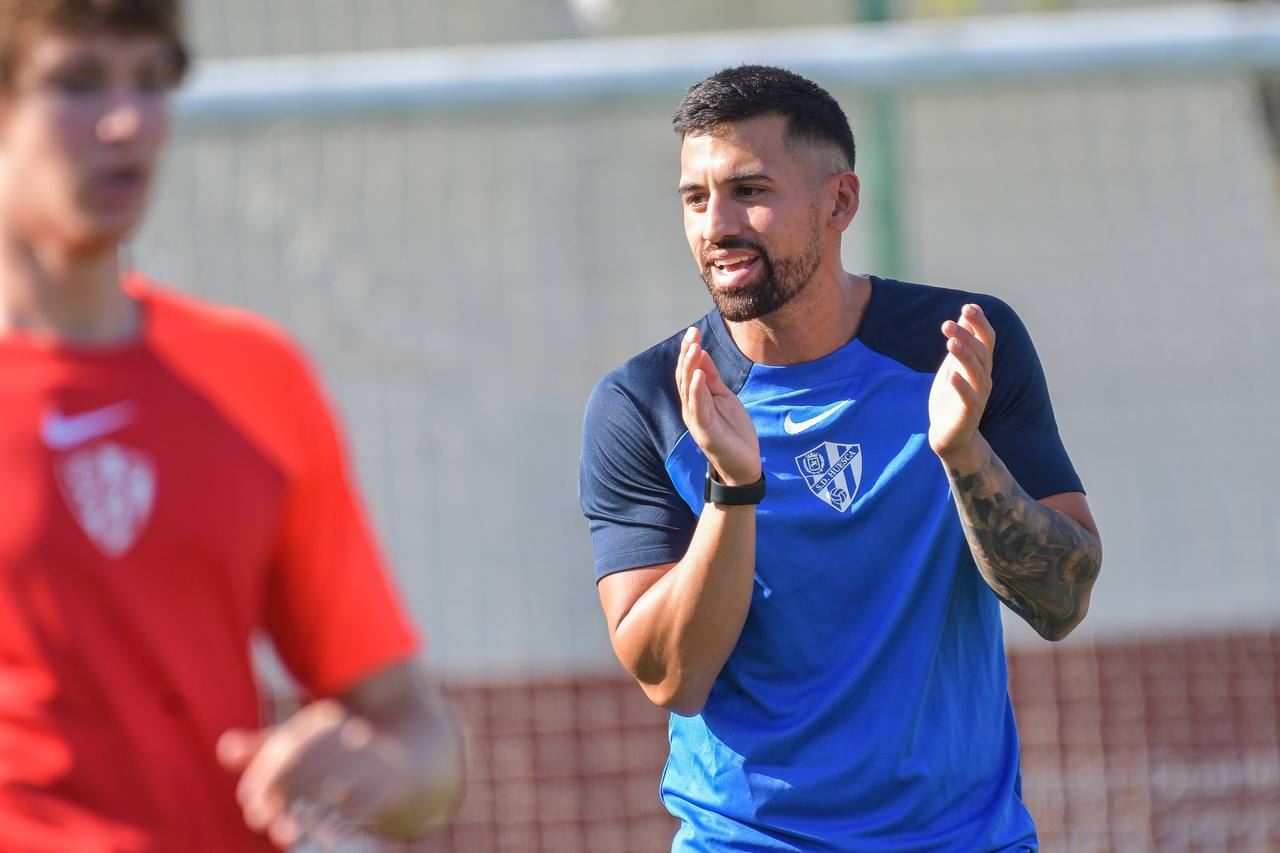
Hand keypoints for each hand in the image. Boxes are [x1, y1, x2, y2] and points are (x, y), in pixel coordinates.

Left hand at [217, 699, 415, 848]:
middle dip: (283, 793)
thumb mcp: (308, 743)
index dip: (266, 773)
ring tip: (285, 834)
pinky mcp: (391, 783)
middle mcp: (350, 735)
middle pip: (310, 764)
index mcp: (326, 721)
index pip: (290, 744)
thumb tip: (223, 748)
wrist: (414, 754)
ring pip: (335, 787)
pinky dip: (341, 822)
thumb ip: (266, 748)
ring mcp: (371, 759)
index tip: (249, 802)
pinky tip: (323, 837)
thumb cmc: (348, 752)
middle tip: (260, 821)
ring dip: (308, 813)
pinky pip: (363, 803)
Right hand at [676, 326, 759, 485]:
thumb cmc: (733, 432)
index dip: (689, 351)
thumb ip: (713, 378)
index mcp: (696, 399)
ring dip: (690, 368)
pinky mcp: (705, 432)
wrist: (743, 465)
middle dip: (687, 354)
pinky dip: (697, 392)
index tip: (694, 331)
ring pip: (688, 390)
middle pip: (685, 377)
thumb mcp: (724, 398)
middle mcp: (691, 408)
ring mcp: (696, 420)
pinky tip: (700, 376)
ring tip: (694, 348)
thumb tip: (702, 352)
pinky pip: (698, 409)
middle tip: (692, 334)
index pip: (689, 371)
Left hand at [928, 303, 995, 472]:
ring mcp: (977, 396)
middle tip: (948, 323)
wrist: (951, 438)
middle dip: (967, 335)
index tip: (968, 307)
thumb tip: (963, 315)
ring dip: (964, 355)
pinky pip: (968, 398)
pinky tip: (952, 375)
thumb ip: (960, 343)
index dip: (980, 323)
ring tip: (950, 341)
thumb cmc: (952, 400)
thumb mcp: (954, 366)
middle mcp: (983, 379)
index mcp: (980, 367)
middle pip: (981, 352)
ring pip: (976, 372)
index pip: (986, 340)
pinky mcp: (967, 414)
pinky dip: (961, 386)